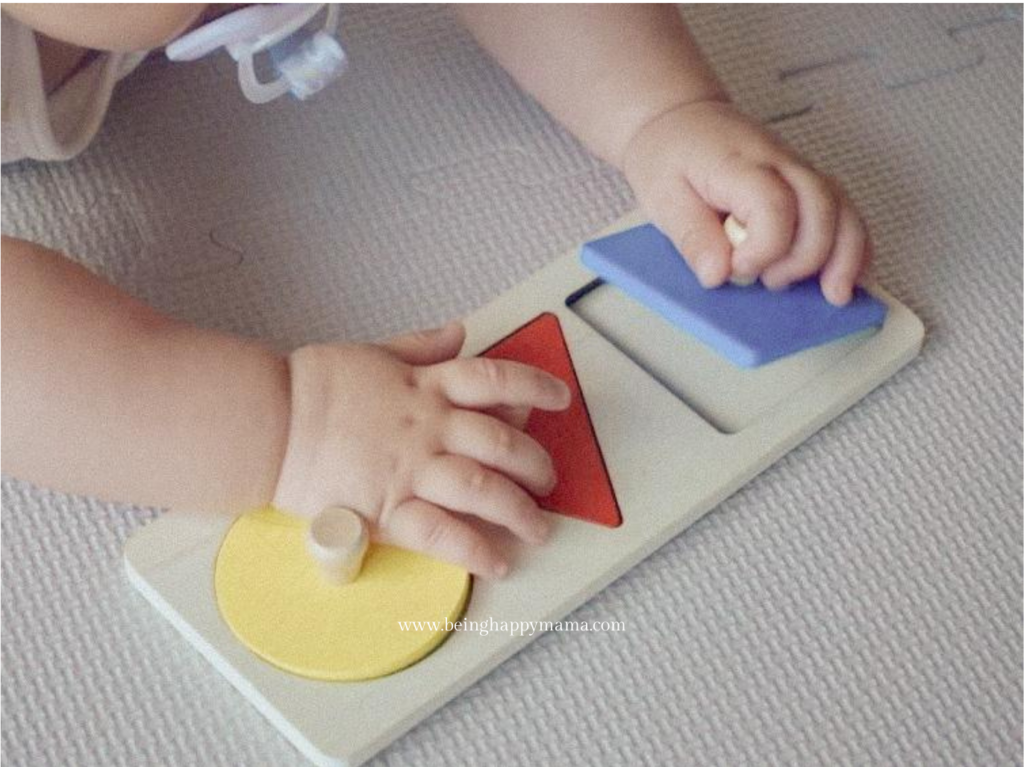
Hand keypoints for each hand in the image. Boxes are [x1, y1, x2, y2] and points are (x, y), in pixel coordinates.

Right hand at [272, 322, 570, 578]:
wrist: (271, 423)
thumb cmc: (314, 386)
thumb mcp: (374, 352)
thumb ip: (421, 346)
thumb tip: (458, 332)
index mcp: (427, 386)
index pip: (497, 380)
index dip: (537, 386)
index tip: (560, 399)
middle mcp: (430, 427)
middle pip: (503, 443)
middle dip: (536, 464)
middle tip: (548, 481)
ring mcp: (413, 470)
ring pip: (484, 489)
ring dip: (520, 512)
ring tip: (538, 529)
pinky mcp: (390, 509)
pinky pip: (444, 534)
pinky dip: (476, 550)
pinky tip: (498, 563)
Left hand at [621, 99, 870, 304]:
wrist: (679, 119)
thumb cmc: (668, 156)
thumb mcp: (662, 197)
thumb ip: (692, 237)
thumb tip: (718, 275)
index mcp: (740, 164)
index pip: (774, 205)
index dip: (764, 249)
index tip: (738, 270)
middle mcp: (781, 163)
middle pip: (821, 209)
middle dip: (804, 259)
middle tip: (769, 282)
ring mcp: (800, 171)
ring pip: (843, 210)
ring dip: (844, 257)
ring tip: (832, 293)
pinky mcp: (806, 184)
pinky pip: (843, 213)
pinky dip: (851, 246)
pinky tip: (845, 277)